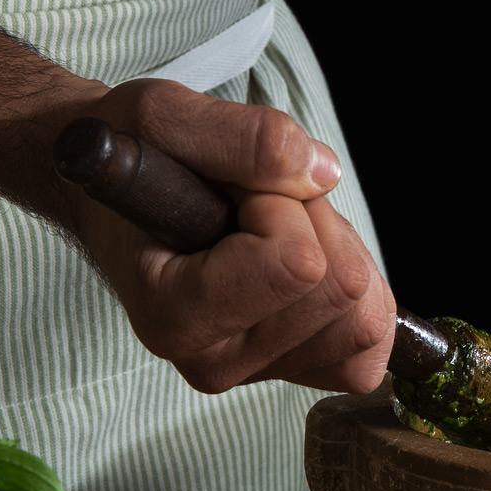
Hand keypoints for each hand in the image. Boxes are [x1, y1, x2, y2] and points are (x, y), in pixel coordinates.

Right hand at [53, 79, 396, 395]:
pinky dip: (360, 290)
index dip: (281, 204)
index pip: (299, 264)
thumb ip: (238, 137)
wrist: (118, 198)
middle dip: (314, 223)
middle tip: (253, 207)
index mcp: (172, 316)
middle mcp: (214, 362)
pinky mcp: (294, 370)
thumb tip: (322, 172)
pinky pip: (372, 344)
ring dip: (337, 251)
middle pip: (342, 288)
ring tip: (274, 231)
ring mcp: (258, 372)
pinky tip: (309, 262)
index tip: (231, 194)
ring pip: (366, 318)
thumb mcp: (163, 119)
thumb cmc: (137, 161)